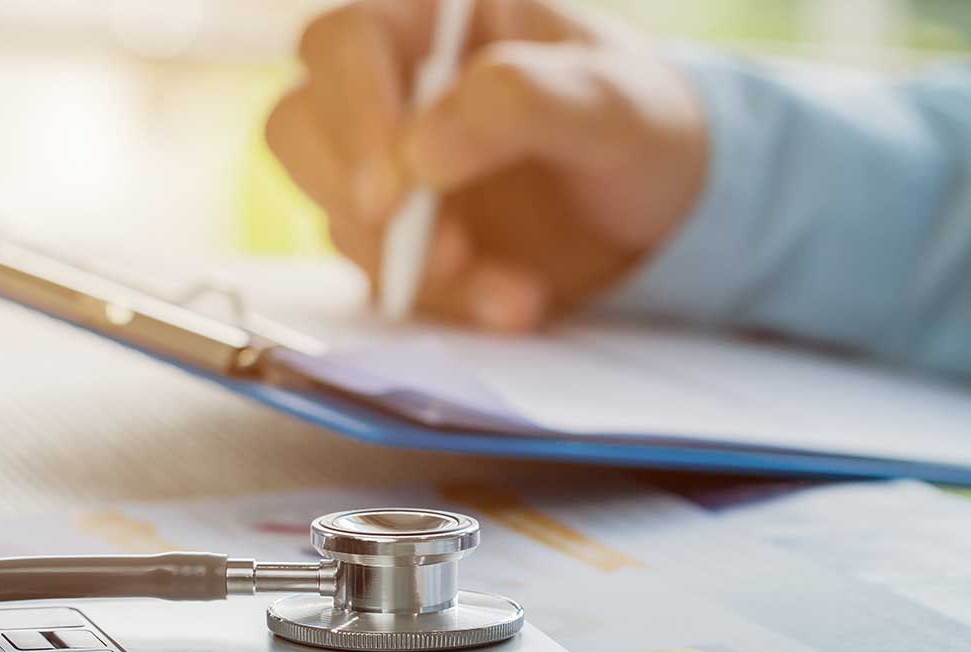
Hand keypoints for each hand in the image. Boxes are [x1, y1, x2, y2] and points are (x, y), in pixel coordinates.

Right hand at [265, 0, 707, 330]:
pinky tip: (517, 304)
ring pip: (338, 212)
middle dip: (366, 203)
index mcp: (433, 17)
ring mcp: (389, 164)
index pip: (344, 42)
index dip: (353, 112)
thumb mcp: (609, 104)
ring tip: (516, 293)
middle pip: (303, 128)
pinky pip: (386, 276)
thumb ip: (520, 103)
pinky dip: (448, 303)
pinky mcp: (403, 237)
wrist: (667, 206)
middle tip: (446, 254)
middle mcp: (393, 84)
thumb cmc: (641, 124)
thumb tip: (418, 150)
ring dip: (414, 268)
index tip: (395, 189)